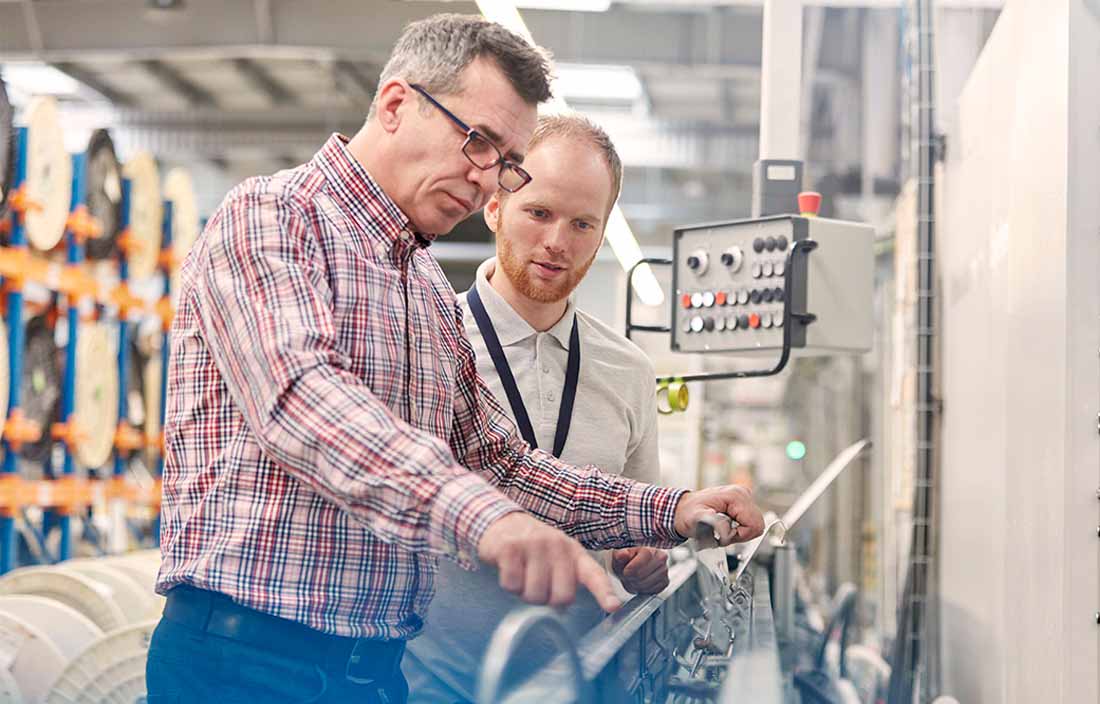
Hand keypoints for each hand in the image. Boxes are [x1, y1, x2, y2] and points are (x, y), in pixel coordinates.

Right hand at [477, 512, 621, 612]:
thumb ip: (566, 580)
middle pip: (562, 597)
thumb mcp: (557, 558)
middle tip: (538, 587)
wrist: (502, 522)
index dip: (604, 592)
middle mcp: (557, 545)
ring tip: (523, 576)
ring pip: (535, 594)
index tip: (614, 606)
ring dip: (525, 594)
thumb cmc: (533, 548)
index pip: (594, 574)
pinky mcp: (511, 547)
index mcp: (574, 552)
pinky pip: (512, 585)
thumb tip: (563, 610)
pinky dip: (509, 586)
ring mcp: (534, 544)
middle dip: (547, 600)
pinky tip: (510, 570)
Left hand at [611, 547, 668, 594]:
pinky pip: (652, 591)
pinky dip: (643, 590)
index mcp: (649, 548)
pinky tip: (640, 582)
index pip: (640, 563)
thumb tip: (622, 554)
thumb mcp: (619, 555)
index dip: (629, 570)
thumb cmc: (626, 559)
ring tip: (633, 578)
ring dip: (636, 585)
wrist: (631, 565)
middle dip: (631, 578)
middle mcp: (661, 558)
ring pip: (646, 585)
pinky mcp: (665, 582)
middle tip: (627, 575)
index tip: (625, 570)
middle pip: (642, 576)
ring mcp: (664, 570)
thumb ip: (620, 554)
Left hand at [673, 485, 764, 544]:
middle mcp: (742, 494)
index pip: (755, 524)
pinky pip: (749, 524)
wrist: (682, 510)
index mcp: (735, 496)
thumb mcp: (696, 519)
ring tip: (721, 529)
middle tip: (722, 533)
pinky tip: (725, 526)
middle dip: (740, 535)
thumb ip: (713, 523)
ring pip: (754, 526)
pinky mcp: (741, 504)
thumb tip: (726, 530)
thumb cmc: (688, 513)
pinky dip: (738, 530)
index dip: (740, 535)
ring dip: (738, 533)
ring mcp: (743, 498)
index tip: (724, 534)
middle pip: (757, 525)